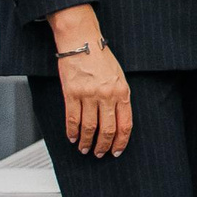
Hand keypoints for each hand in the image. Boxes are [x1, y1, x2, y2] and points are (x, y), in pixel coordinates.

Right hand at [52, 11, 131, 158]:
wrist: (82, 42)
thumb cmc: (100, 58)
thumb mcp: (119, 76)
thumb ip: (119, 96)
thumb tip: (117, 119)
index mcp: (122, 91)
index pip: (125, 123)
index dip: (121, 140)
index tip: (117, 150)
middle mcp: (107, 95)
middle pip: (107, 129)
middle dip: (104, 145)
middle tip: (100, 154)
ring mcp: (89, 95)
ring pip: (89, 127)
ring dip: (87, 142)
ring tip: (85, 149)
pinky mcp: (72, 93)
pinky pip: (72, 118)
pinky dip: (72, 131)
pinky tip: (72, 138)